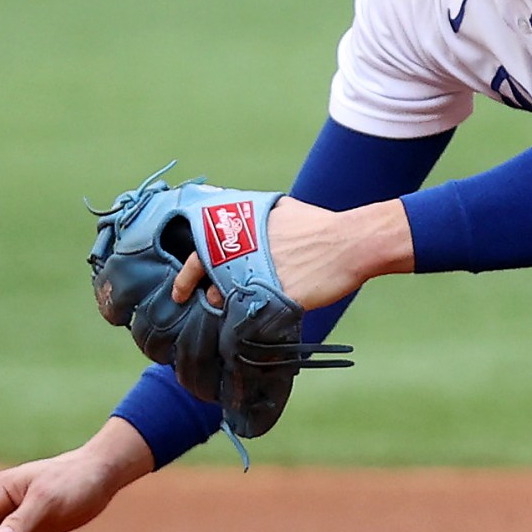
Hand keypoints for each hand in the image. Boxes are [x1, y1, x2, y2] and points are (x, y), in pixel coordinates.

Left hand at [170, 196, 411, 312]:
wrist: (350, 243)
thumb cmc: (318, 226)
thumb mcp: (279, 210)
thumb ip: (251, 217)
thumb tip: (233, 213)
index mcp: (241, 228)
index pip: (199, 253)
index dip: (186, 275)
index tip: (181, 290)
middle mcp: (243, 250)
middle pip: (208, 279)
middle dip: (196, 292)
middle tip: (192, 303)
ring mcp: (258, 273)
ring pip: (228, 299)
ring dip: (227, 305)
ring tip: (237, 306)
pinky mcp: (276, 295)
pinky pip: (253, 315)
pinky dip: (249, 321)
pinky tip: (254, 321)